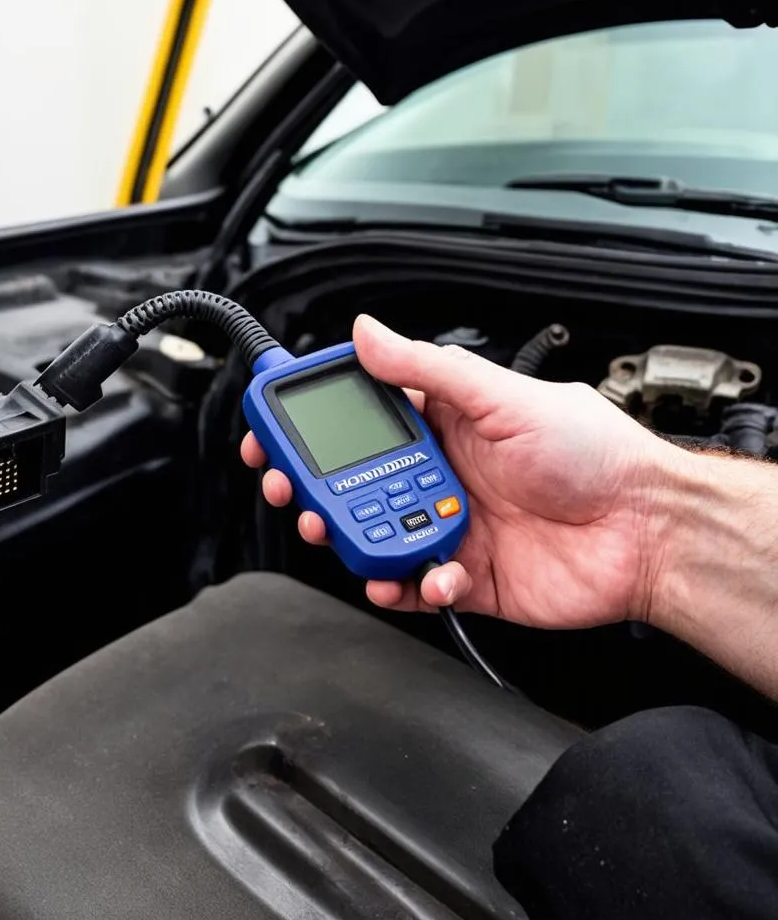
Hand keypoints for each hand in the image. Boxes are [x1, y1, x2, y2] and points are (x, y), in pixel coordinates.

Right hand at [241, 315, 681, 626]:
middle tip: (289, 491)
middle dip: (311, 488)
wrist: (647, 530)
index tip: (271, 428)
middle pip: (352, 482)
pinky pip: (415, 588)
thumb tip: (368, 332)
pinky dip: (406, 588)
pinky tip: (420, 576)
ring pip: (373, 536)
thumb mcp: (501, 396)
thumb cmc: (592, 452)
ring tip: (345, 534)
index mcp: (442, 425)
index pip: (359, 418)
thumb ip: (428, 369)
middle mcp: (439, 474)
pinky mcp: (466, 576)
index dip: (310, 424)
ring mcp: (449, 525)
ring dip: (350, 539)